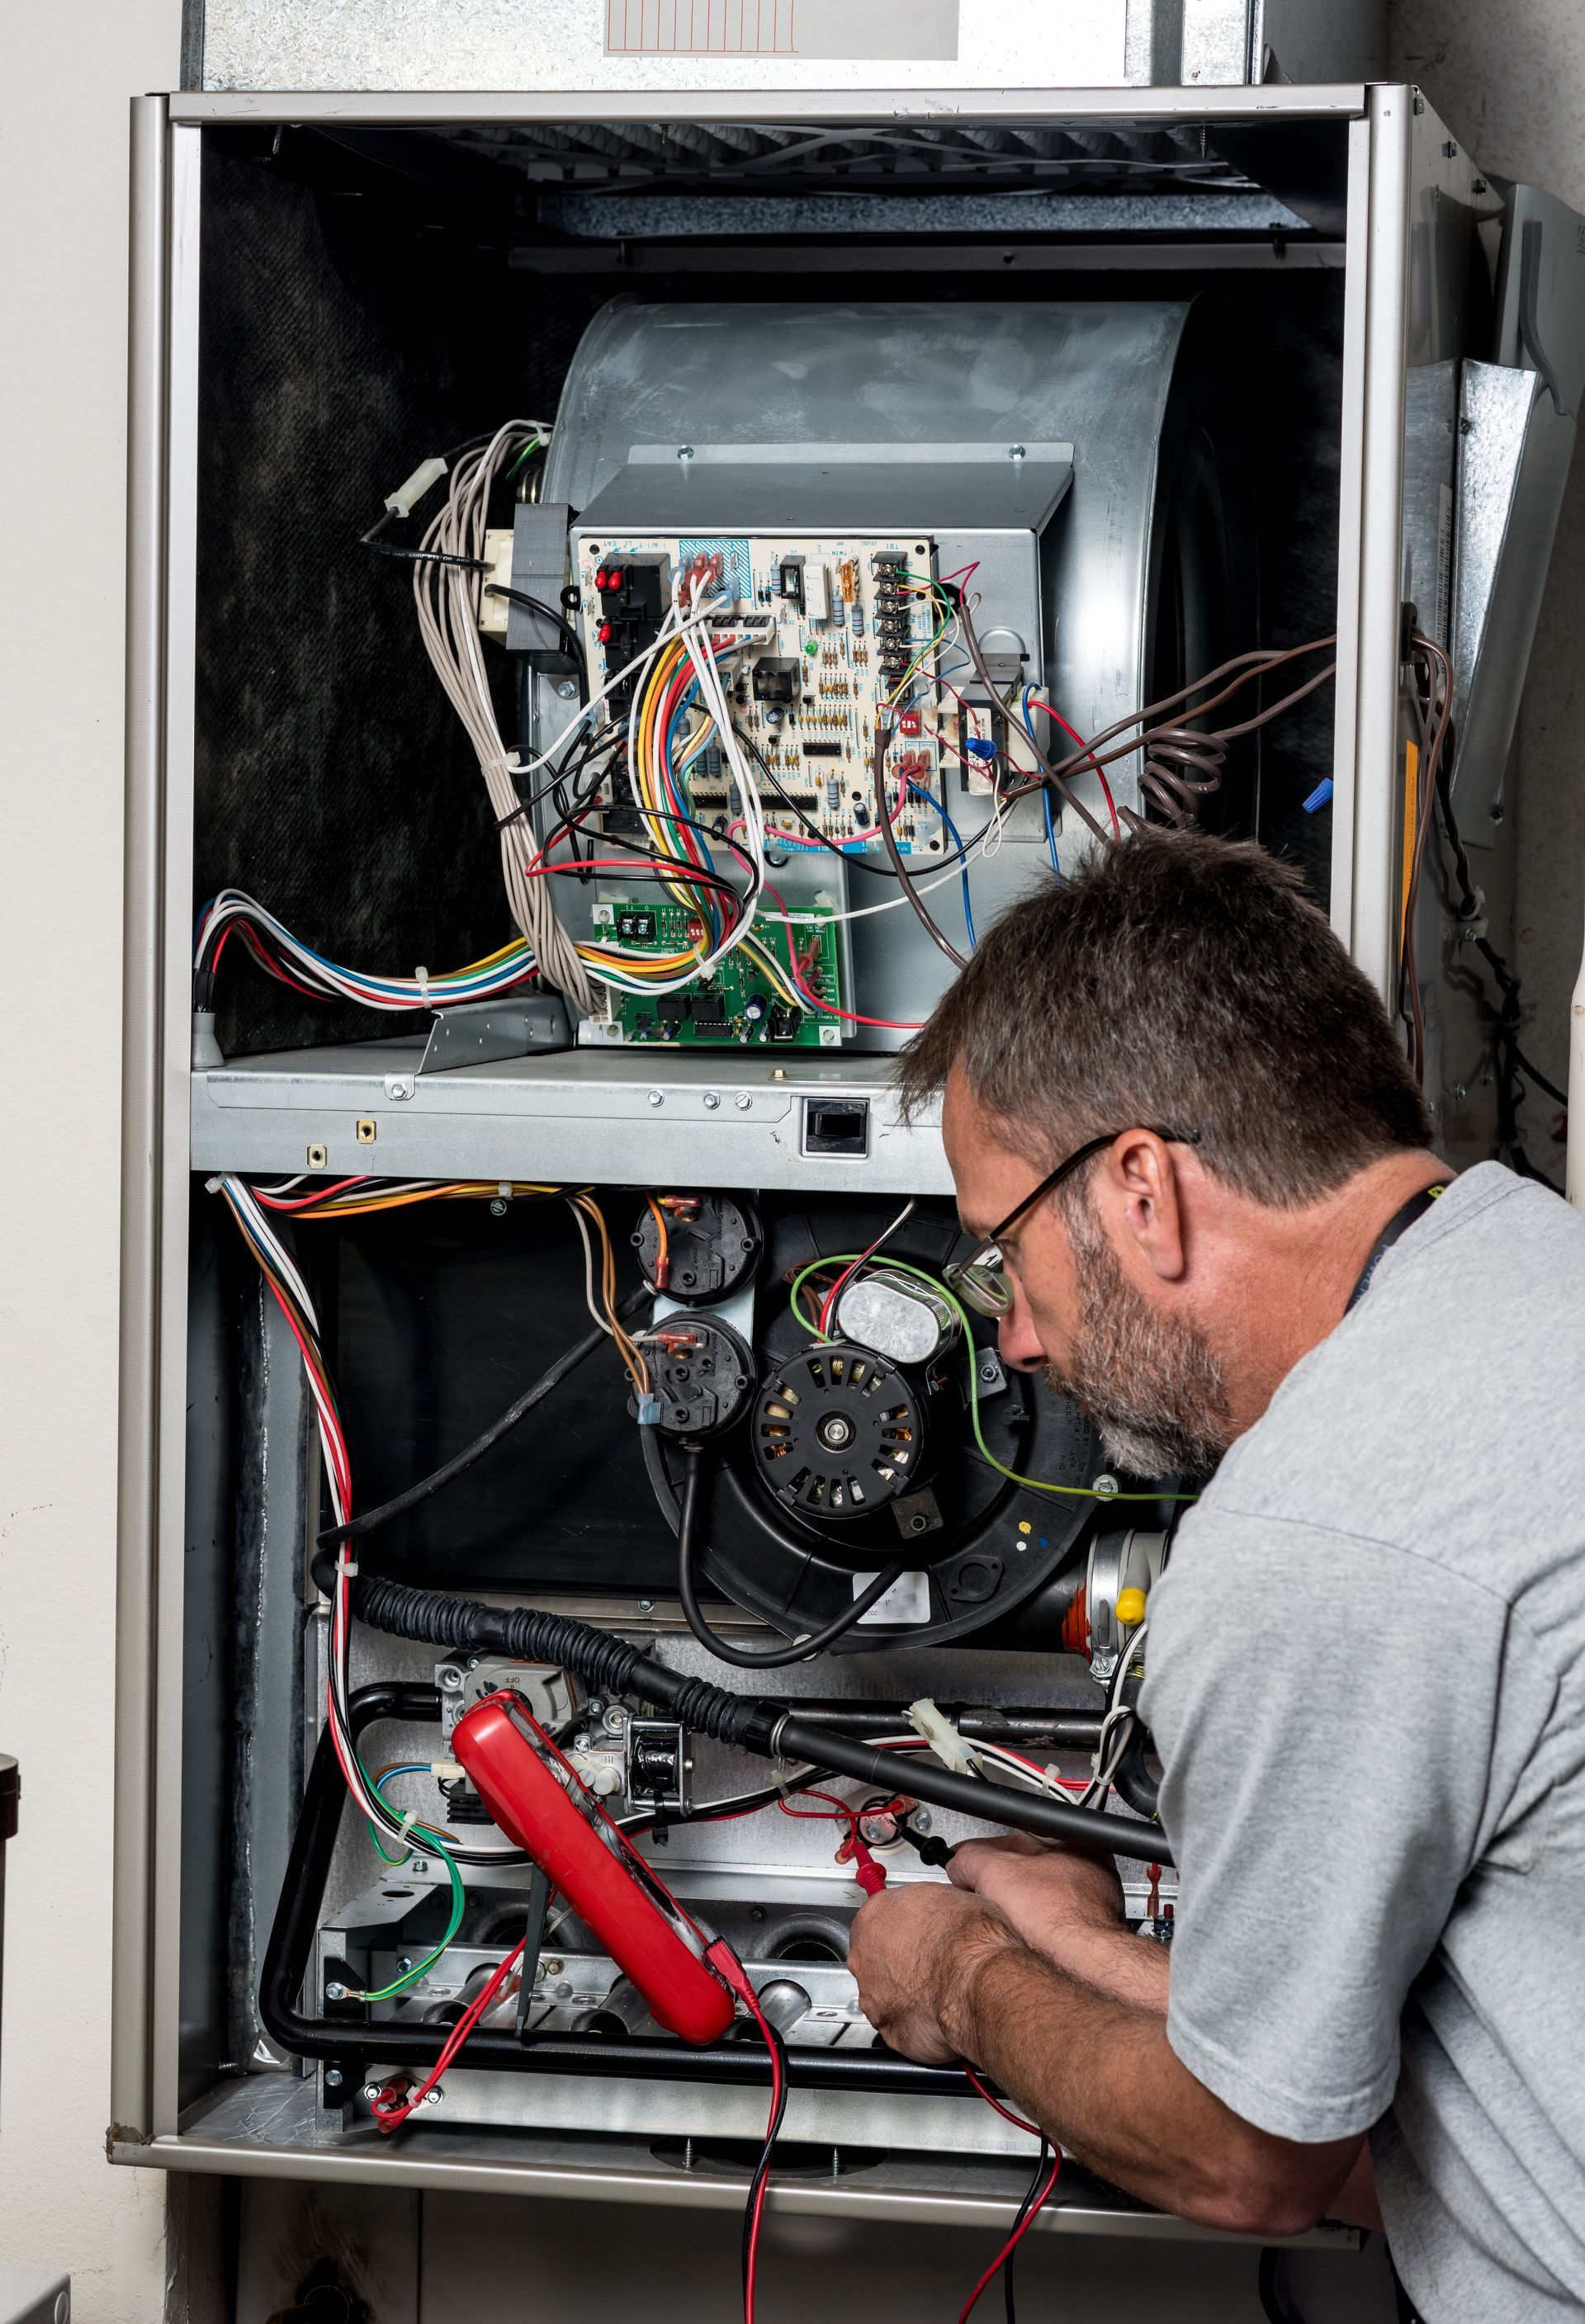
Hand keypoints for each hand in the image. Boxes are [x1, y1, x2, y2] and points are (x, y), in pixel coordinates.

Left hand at [847, 1881, 1018, 2064]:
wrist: (979, 1982)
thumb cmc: (968, 1939)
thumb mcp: (946, 1896)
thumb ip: (923, 1906)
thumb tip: (933, 1910)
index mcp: (874, 1917)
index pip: (875, 1919)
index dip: (898, 1927)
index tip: (912, 1931)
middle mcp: (864, 1958)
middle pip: (873, 1959)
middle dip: (897, 1961)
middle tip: (929, 1961)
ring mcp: (873, 1997)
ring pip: (883, 1994)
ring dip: (905, 1993)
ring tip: (937, 1988)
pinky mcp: (889, 2031)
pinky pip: (899, 2025)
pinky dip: (916, 2020)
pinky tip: (937, 2010)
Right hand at [949, 1839, 1147, 1997]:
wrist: (1081, 1970)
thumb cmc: (1059, 1920)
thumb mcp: (996, 1873)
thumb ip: (970, 1858)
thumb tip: (958, 1862)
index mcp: (1079, 1844)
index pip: (1021, 1838)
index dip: (986, 1852)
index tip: (970, 1866)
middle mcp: (1092, 1874)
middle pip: (1029, 1869)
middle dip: (1000, 1881)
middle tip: (980, 1893)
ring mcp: (1092, 1907)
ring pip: (1038, 1899)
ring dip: (1013, 1907)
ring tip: (1001, 1918)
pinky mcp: (1087, 1937)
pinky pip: (1047, 1925)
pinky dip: (1028, 1929)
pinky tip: (1019, 1936)